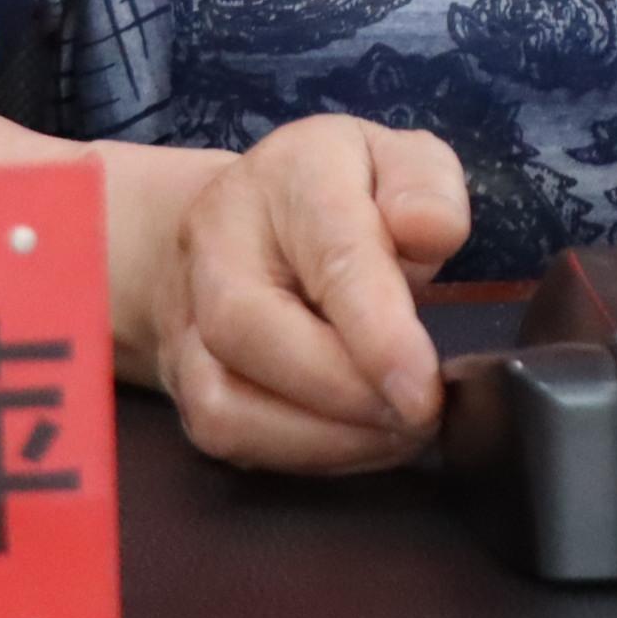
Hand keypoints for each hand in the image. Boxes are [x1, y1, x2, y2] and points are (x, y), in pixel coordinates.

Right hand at [144, 114, 472, 472]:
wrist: (239, 221)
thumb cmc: (340, 195)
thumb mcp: (398, 161)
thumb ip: (425, 185)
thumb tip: (430, 229)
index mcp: (289, 177)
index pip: (328, 251)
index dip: (376, 327)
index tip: (422, 385)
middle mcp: (217, 246)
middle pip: (247, 329)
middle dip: (341, 391)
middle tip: (420, 415)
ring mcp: (188, 320)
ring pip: (226, 403)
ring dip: (325, 439)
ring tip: (400, 434)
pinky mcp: (186, 385)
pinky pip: (230, 439)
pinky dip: (305, 456)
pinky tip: (362, 442)